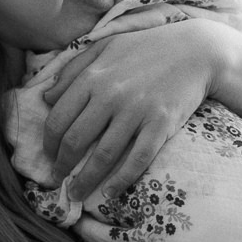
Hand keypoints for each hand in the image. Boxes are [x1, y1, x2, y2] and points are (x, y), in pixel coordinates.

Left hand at [40, 22, 216, 199]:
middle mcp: (111, 95)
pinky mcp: (161, 124)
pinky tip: (109, 193)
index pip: (58, 119)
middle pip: (75, 141)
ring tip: (76, 193)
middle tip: (57, 179)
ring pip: (103, 155)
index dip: (49, 143)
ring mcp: (137, 111)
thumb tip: (46, 97)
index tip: (49, 156)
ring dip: (85, 180)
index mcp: (93, 77)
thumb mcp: (105, 47)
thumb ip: (73, 69)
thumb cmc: (147, 47)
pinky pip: (138, 159)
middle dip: (61, 166)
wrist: (196, 50)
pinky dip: (121, 180)